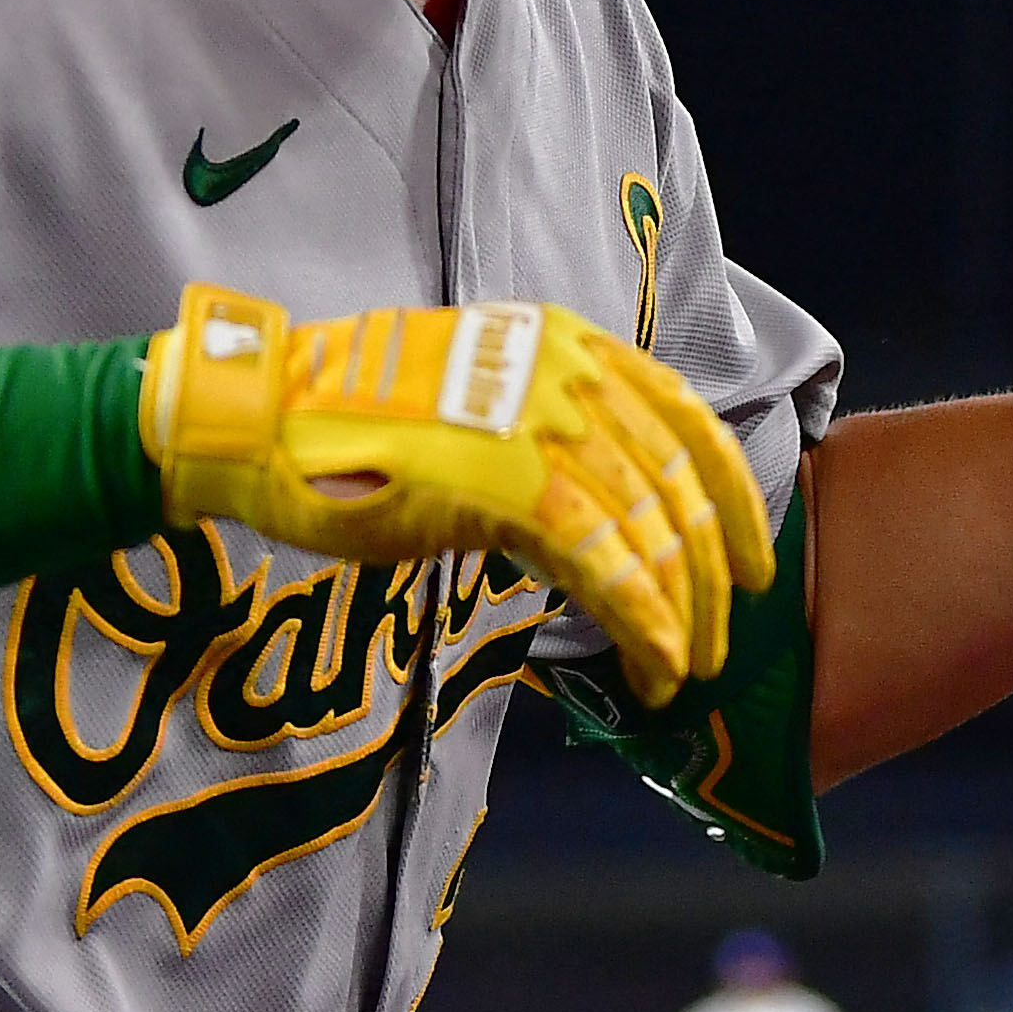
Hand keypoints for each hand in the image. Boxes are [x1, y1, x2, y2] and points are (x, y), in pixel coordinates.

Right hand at [139, 288, 773, 704]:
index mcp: (565, 344)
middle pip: (676, 485)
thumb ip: (545, 437)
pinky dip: (641, 622)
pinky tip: (651, 664)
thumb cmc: (348, 423)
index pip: (686, 420)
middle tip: (717, 638)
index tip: (751, 561)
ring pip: (648, 531)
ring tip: (682, 668)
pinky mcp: (506, 486)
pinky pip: (604, 565)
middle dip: (708, 575)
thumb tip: (598, 513)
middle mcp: (566, 373)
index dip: (732, 499)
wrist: (261, 420)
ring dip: (679, 613)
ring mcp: (538, 427)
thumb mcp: (473, 400)